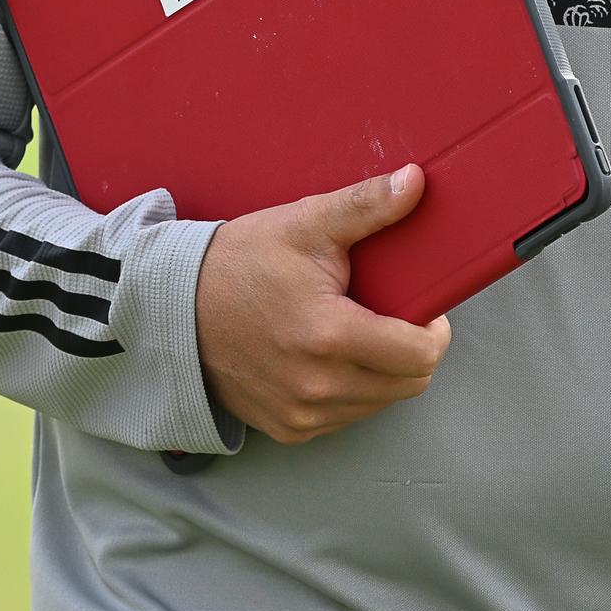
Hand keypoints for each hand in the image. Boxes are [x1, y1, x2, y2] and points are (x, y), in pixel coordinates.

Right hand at [194, 162, 452, 443]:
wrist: (175, 307)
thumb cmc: (241, 261)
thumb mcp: (306, 223)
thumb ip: (366, 206)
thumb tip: (416, 181)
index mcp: (329, 336)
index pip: (420, 355)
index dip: (434, 330)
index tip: (425, 308)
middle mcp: (317, 387)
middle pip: (408, 384)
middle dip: (413, 349)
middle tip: (395, 314)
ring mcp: (301, 415)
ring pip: (380, 403)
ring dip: (384, 371)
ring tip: (361, 330)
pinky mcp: (288, 429)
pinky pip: (346, 417)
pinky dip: (353, 390)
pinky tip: (333, 356)